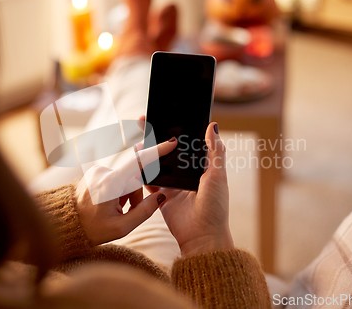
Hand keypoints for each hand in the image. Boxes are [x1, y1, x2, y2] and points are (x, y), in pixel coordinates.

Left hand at [76, 133, 176, 244]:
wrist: (66, 224)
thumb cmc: (92, 229)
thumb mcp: (122, 227)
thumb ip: (145, 211)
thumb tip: (161, 196)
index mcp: (110, 184)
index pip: (139, 162)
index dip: (156, 152)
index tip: (170, 144)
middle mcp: (103, 172)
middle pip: (134, 178)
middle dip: (135, 195)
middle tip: (124, 211)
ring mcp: (97, 170)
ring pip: (125, 179)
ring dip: (125, 193)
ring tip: (113, 209)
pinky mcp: (95, 172)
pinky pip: (115, 178)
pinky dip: (117, 190)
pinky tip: (107, 202)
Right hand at [145, 121, 233, 256]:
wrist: (202, 236)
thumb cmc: (215, 206)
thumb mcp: (218, 175)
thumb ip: (215, 151)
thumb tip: (213, 125)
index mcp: (201, 166)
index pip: (187, 141)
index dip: (176, 128)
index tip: (165, 113)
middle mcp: (186, 173)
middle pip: (168, 149)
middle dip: (156, 136)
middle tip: (143, 120)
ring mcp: (173, 183)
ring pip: (156, 163)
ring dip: (146, 151)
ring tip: (137, 139)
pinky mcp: (161, 195)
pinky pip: (148, 180)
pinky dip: (141, 172)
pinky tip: (133, 161)